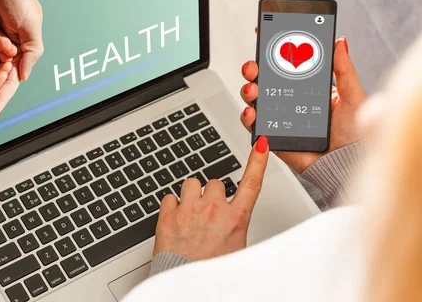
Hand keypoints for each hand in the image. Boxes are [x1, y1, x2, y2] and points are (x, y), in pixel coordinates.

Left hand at [154, 137, 269, 260]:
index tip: (261, 144)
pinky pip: (169, 196)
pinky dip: (171, 206)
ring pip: (191, 183)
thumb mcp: (236, 249)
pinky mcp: (167, 215)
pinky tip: (175, 219)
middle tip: (207, 214)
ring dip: (190, 195)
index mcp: (235, 219)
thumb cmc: (211, 271)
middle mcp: (214, 210)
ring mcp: (189, 210)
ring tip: (190, 215)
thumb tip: (232, 218)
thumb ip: (235, 225)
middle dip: (211, 195)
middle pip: (215, 183)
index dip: (258, 160)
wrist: (186, 285)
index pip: (252, 183)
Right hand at [240, 35, 366, 173]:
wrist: (346, 165)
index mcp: (308, 87)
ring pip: (254, 99)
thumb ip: (344, 69)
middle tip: (254, 66)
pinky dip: (248, 117)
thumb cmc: (354, 135)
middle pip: (264, 79)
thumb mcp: (353, 96)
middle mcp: (291, 100)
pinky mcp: (273, 135)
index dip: (273, 49)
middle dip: (253, 68)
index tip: (265, 34)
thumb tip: (340, 42)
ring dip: (248, 90)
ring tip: (253, 89)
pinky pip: (254, 125)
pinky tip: (251, 112)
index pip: (286, 64)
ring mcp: (280, 117)